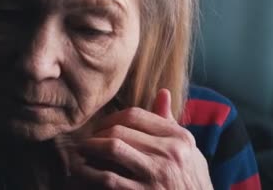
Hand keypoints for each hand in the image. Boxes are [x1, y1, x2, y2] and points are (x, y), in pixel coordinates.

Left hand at [67, 89, 212, 188]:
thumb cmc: (191, 181)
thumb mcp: (189, 151)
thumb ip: (171, 123)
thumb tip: (162, 92)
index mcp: (179, 138)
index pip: (135, 115)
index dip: (111, 118)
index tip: (101, 126)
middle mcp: (170, 153)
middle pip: (120, 130)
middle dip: (97, 133)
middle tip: (86, 140)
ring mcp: (157, 174)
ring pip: (113, 148)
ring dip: (90, 148)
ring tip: (81, 152)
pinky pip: (109, 178)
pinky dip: (90, 173)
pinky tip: (83, 172)